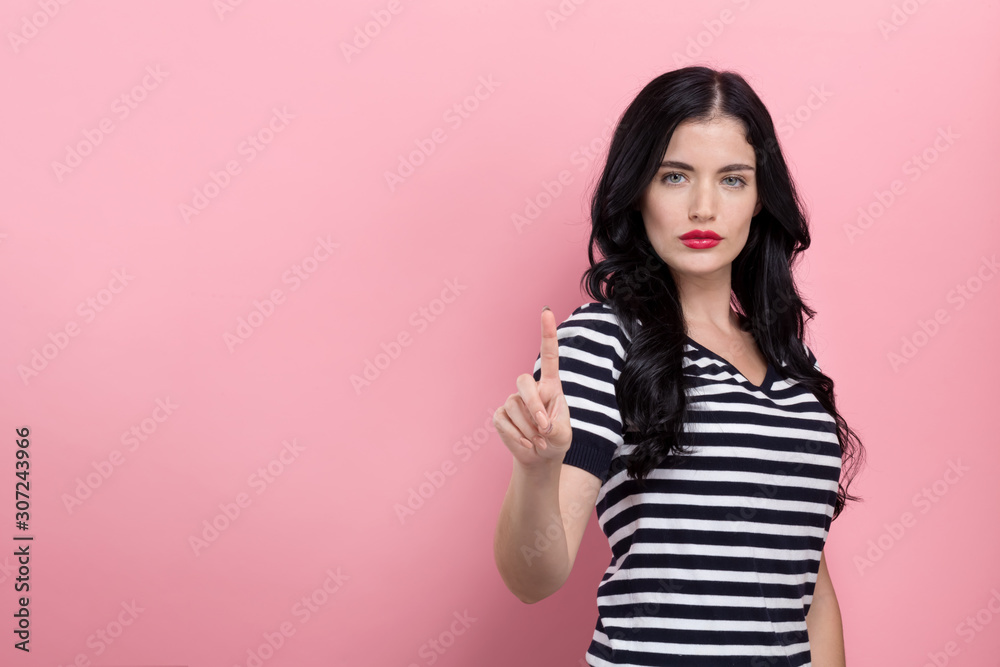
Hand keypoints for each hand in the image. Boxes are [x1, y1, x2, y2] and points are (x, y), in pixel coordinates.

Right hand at [493, 307, 572, 466]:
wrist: (540, 457)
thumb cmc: (556, 440)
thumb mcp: (564, 435)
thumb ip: (557, 428)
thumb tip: (540, 423)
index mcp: (550, 386)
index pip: (549, 355)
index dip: (547, 333)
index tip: (546, 312)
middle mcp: (530, 389)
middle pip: (523, 382)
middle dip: (533, 405)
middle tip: (544, 427)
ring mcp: (513, 401)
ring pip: (514, 407)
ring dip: (528, 428)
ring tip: (539, 441)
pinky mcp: (501, 415)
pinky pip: (504, 421)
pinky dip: (517, 436)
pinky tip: (527, 444)